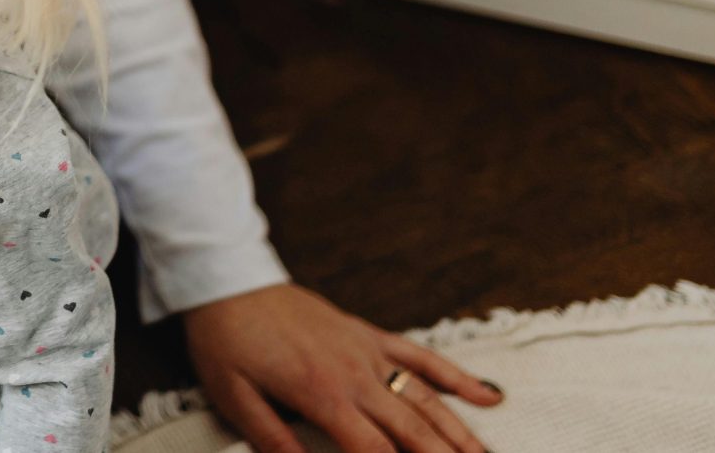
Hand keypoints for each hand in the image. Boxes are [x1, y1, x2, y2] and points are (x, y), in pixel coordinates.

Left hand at [186, 282, 503, 452]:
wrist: (226, 279)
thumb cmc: (226, 339)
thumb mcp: (234, 397)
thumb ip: (273, 441)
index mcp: (322, 393)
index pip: (374, 451)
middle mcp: (355, 373)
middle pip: (413, 430)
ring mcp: (367, 351)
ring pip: (426, 398)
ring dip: (460, 433)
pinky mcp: (368, 334)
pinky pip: (420, 356)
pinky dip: (456, 377)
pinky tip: (489, 396)